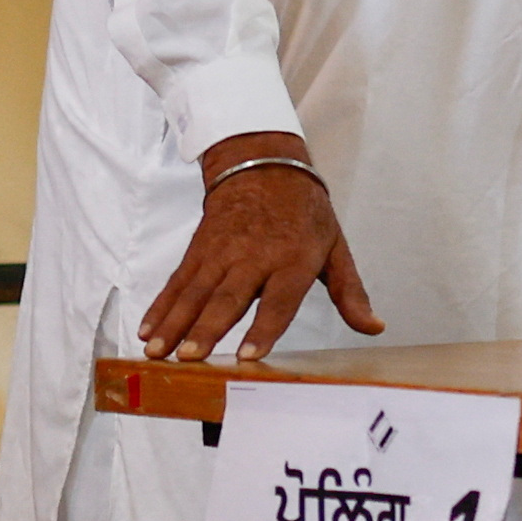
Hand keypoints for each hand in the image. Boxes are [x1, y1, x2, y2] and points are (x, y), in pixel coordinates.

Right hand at [140, 136, 380, 362]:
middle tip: (188, 357)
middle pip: (228, 297)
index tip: (247, 355)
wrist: (264, 164)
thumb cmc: (305, 214)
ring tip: (156, 351)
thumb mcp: (336, 248)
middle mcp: (254, 256)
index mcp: (293, 259)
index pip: (279, 299)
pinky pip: (177, 281)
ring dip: (173, 322)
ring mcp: (221, 252)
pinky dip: (161, 306)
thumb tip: (374, 327)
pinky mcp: (199, 249)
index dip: (263, 327)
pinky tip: (147, 330)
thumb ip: (350, 292)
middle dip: (206, 328)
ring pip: (195, 291)